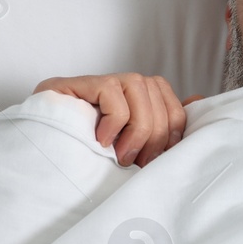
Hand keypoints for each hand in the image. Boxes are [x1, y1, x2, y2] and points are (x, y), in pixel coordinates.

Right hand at [33, 73, 201, 167]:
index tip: (154, 160)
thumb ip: (164, 125)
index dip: (171, 136)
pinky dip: (113, 122)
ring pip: (141, 94)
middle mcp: (129, 84)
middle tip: (135, 162)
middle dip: (153, 140)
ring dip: (135, 132)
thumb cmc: (92, 151)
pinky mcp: (84, 83)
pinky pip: (113, 94)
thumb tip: (198, 101)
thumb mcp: (135, 146)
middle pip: (160, 103)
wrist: (45, 149)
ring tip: (120, 155)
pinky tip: (100, 139)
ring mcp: (106, 80)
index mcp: (146, 98)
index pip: (176, 108)